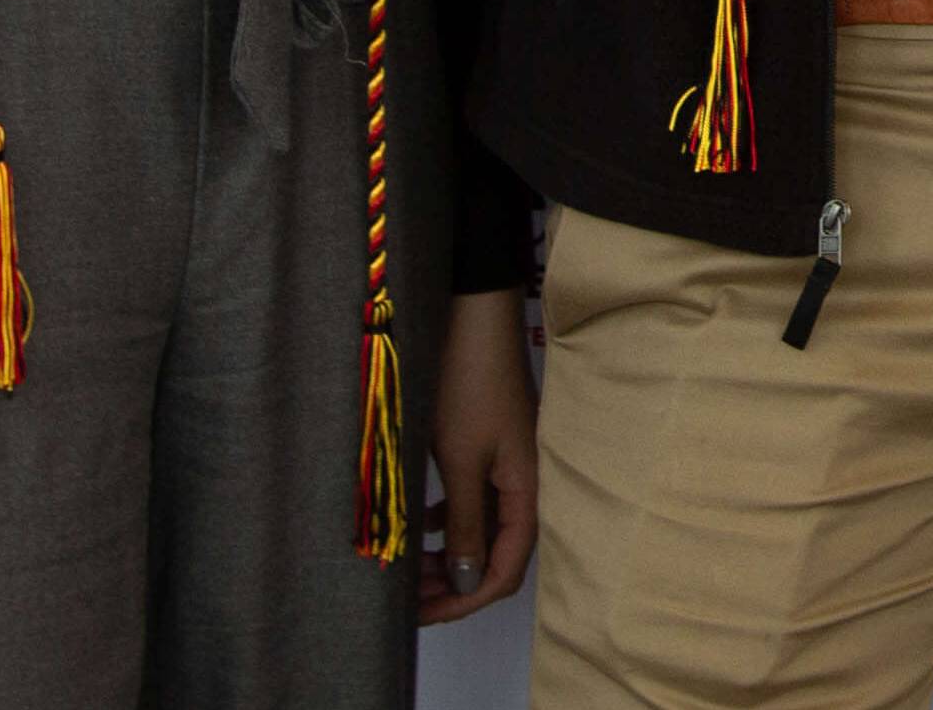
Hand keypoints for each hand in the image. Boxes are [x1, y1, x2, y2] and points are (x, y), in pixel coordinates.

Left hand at [416, 288, 539, 621]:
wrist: (475, 319)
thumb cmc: (469, 384)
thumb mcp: (460, 459)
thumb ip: (464, 522)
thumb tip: (466, 579)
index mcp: (526, 493)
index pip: (505, 571)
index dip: (465, 599)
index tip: (421, 614)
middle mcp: (523, 487)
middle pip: (495, 557)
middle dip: (452, 582)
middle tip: (406, 597)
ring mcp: (508, 470)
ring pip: (481, 533)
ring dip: (447, 555)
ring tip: (408, 567)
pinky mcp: (491, 452)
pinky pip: (474, 504)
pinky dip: (448, 522)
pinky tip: (420, 525)